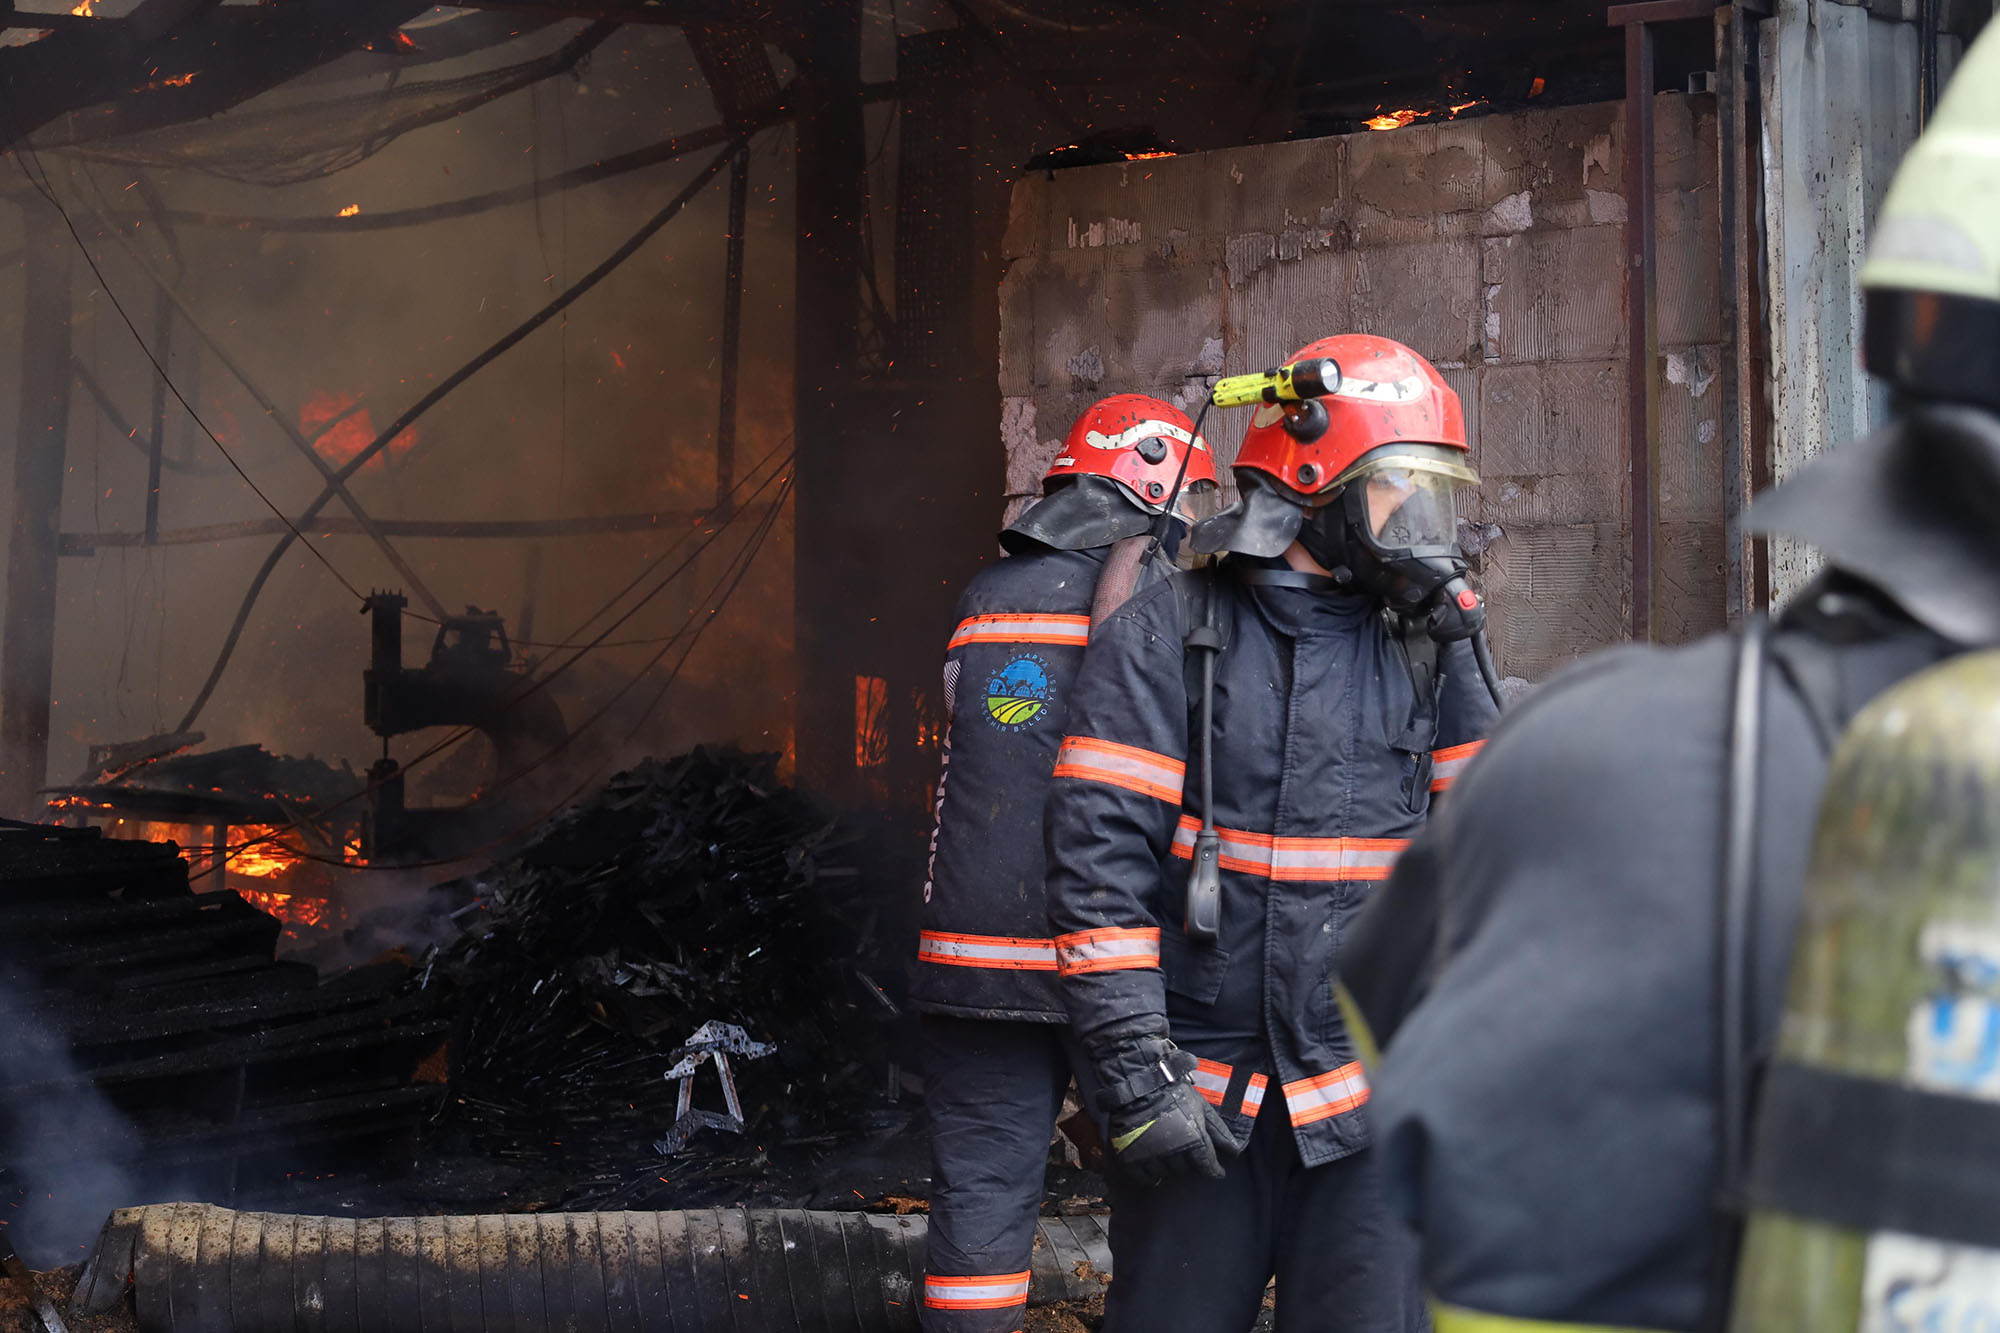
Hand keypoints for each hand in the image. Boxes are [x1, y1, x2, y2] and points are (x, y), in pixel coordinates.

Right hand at [1087, 1031, 1233, 1186]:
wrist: (1141, 1082)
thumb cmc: (1175, 1092)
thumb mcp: (1202, 1107)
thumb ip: (1219, 1130)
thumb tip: (1236, 1150)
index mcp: (1194, 1140)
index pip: (1208, 1166)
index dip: (1214, 1170)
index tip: (1216, 1171)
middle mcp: (1174, 1152)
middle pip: (1186, 1170)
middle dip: (1188, 1162)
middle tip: (1186, 1152)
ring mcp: (1152, 1155)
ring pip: (1166, 1173)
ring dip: (1170, 1167)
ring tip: (1169, 1154)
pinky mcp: (1132, 1156)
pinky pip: (1145, 1177)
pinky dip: (1151, 1176)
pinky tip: (1154, 1167)